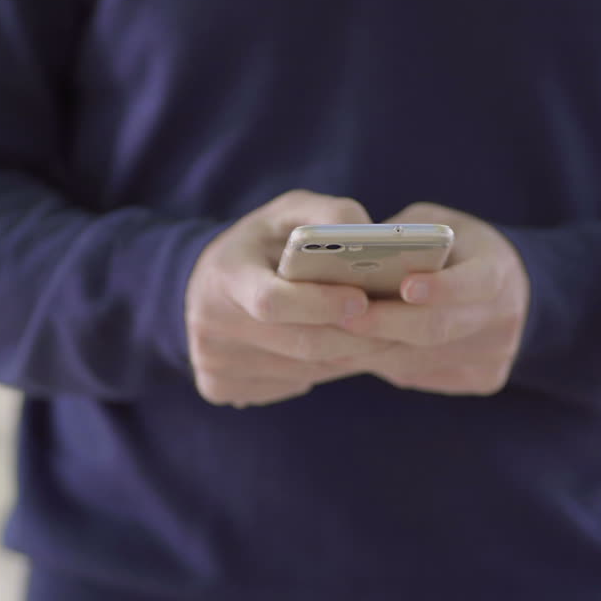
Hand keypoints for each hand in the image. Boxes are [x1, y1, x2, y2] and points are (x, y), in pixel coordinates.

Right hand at [184, 190, 390, 406]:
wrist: (204, 287)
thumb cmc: (259, 244)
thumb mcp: (288, 213)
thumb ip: (329, 214)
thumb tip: (371, 235)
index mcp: (225, 275)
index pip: (272, 301)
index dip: (321, 305)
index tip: (363, 299)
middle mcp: (211, 323)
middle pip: (299, 344)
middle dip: (355, 338)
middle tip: (396, 328)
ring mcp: (213, 361)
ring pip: (303, 370)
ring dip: (349, 357)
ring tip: (381, 338)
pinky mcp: (220, 386)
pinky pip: (290, 386)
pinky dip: (324, 371)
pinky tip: (340, 351)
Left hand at [341, 203, 530, 395]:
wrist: (511, 292)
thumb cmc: (459, 248)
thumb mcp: (438, 225)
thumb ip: (405, 238)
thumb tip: (352, 258)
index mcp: (498, 271)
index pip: (475, 283)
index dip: (441, 288)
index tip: (404, 286)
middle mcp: (502, 318)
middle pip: (438, 329)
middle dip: (387, 324)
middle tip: (344, 318)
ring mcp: (493, 355)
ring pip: (420, 360)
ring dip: (370, 350)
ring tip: (329, 338)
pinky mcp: (480, 379)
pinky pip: (419, 375)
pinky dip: (380, 363)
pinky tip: (349, 351)